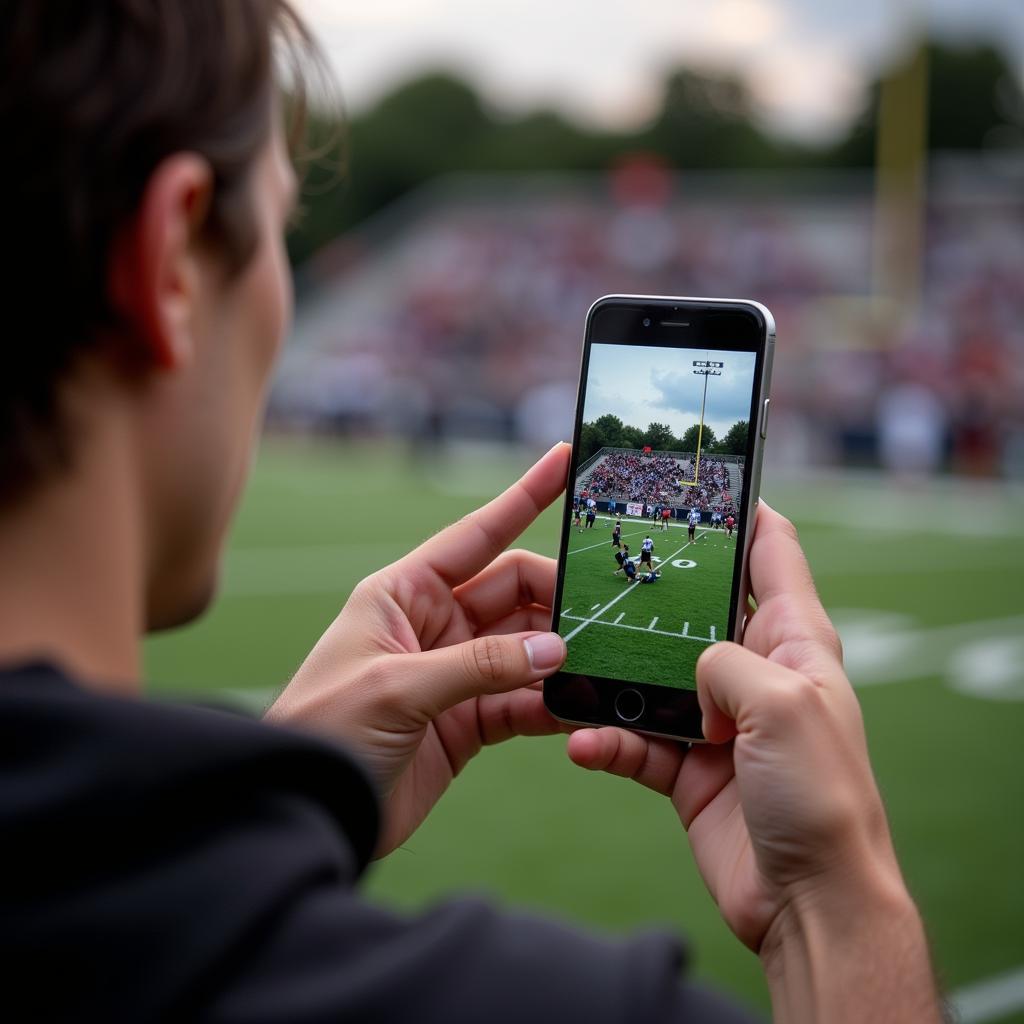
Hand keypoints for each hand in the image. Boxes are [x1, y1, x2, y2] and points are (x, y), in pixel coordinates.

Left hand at [266, 444, 570, 855]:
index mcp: (403, 592)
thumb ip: (480, 665)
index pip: (476, 535)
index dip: (523, 496)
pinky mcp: (467, 721)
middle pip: (511, 591)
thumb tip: (556, 649)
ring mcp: (454, 672)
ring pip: (524, 647)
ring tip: (601, 663)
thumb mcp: (398, 686)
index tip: (563, 460)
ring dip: (559, 655)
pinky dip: (550, 703)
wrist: (310, 810)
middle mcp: (432, 624)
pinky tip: (579, 708)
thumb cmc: (326, 729)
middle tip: (599, 615)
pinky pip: (521, 700)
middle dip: (555, 597)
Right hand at [566, 502, 903, 951]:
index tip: (693, 481)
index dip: (739, 510)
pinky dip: (604, 739)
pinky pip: (632, 739)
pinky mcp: (685, 766)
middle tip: (596, 565)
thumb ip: (726, 660)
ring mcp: (716, 720)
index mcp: (794, 641)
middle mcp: (753, 673)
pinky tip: (582, 742)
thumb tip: (691, 667)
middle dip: (648, 590)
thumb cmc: (819, 794)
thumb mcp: (783, 703)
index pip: (771, 552)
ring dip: (607, 676)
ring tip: (566, 667)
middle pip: (693, 609)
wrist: (806, 900)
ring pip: (648, 676)